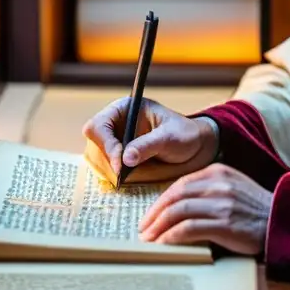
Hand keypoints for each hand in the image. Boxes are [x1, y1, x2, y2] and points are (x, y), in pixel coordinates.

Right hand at [82, 96, 218, 183]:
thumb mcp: (170, 137)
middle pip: (94, 144)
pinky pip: (106, 169)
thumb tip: (125, 158)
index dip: (106, 145)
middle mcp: (115, 125)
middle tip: (124, 175)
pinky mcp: (119, 159)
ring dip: (110, 170)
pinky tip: (130, 180)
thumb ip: (148, 145)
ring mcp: (115, 142)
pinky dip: (114, 177)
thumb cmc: (185, 135)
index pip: (98, 125)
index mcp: (124, 109)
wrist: (196, 149)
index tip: (120, 164)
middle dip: (107, 160)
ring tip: (131, 176)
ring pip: (97, 159)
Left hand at [138, 163, 272, 255]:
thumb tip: (177, 208)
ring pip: (178, 211)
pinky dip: (172, 237)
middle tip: (143, 229)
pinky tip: (164, 244)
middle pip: (174, 197)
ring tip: (149, 239)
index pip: (179, 184)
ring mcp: (221, 203)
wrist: (283, 220)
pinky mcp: (224, 223)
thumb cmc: (255, 210)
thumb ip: (208, 190)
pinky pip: (188, 228)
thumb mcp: (232, 188)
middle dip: (154, 214)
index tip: (150, 215)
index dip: (160, 201)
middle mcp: (218, 184)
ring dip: (159, 227)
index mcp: (218, 172)